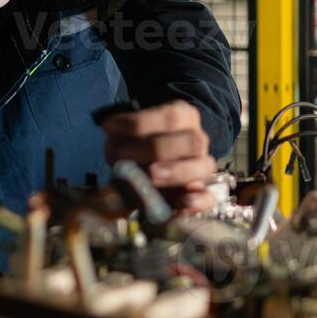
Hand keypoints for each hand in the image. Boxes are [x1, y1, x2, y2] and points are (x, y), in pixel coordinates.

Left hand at [101, 100, 216, 213]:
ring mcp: (201, 166)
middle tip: (125, 155)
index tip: (108, 127)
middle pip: (192, 141)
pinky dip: (198, 200)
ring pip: (203, 166)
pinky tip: (182, 201)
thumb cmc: (135, 144)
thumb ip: (121, 141)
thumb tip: (114, 151)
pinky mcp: (199, 192)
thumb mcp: (126, 136)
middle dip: (157, 149)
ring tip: (150, 174)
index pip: (169, 116)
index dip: (138, 122)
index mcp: (183, 116)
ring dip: (174, 172)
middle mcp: (197, 139)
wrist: (144, 163)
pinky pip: (208, 197)